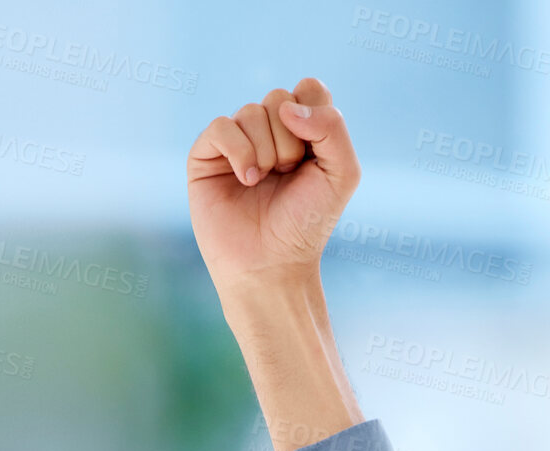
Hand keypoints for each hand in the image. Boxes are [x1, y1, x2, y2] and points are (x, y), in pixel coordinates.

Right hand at [187, 78, 360, 291]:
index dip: (315, 114)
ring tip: (265, 182)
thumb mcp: (341, 175)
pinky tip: (246, 180)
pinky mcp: (207, 154)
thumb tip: (289, 106)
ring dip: (266, 152)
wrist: (273, 262)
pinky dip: (240, 153)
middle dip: (290, 141)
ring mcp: (237, 140)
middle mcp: (269, 131)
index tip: (315, 152)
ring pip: (251, 111)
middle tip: (289, 174)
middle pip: (279, 97)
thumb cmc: (308, 222)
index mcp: (304, 131)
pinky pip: (222, 126)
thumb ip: (333, 129)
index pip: (309, 89)